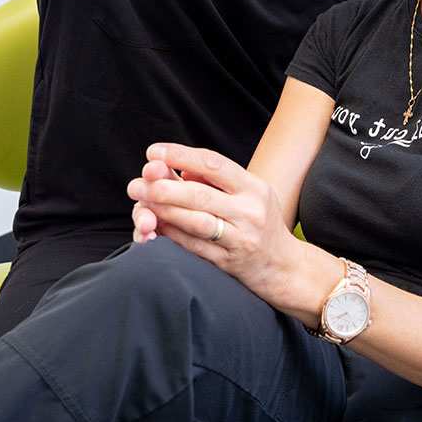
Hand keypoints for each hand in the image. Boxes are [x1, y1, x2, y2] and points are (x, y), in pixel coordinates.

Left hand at [127, 143, 301, 303]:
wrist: (285, 268)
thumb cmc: (259, 223)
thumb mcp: (248, 194)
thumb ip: (215, 180)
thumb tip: (179, 167)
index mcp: (253, 187)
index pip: (213, 163)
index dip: (180, 155)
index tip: (153, 153)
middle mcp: (250, 211)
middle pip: (200, 194)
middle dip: (163, 187)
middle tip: (137, 183)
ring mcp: (242, 239)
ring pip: (196, 221)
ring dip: (164, 211)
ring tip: (142, 204)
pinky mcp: (231, 263)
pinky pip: (196, 247)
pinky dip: (173, 234)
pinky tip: (156, 226)